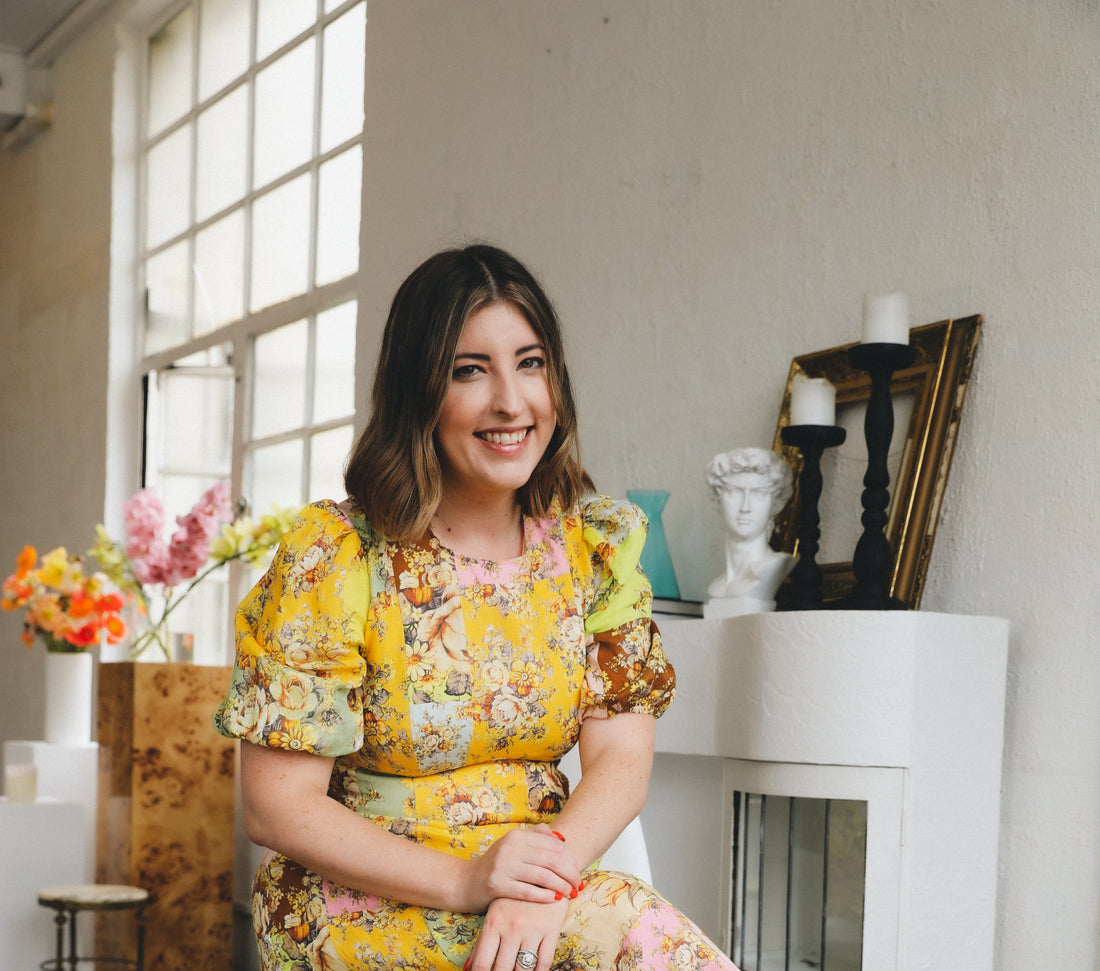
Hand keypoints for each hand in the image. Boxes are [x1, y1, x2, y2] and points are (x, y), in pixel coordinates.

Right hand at [462, 824, 580, 912]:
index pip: (553, 846)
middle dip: (569, 874)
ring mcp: (502, 866)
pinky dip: (545, 896)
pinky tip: (555, 900)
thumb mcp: (513, 846)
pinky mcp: (496, 885)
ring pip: (542, 876)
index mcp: (517, 836)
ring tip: (571, 894)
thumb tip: (561, 839)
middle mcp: (510, 847)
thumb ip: (536, 838)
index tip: (578, 872)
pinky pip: (528, 891)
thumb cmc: (496, 865)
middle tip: (579, 885)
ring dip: (561, 886)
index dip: (570, 860)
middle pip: (551, 860)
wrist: (465, 882)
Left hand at [465, 896, 570, 970]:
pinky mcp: (551, 929)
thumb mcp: (495, 914)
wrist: (542, 870)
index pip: (482, 962)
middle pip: (502, 969)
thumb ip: (481, 942)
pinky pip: (545, 961)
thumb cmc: (513, 896)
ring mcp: (532, 929)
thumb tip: (468, 968)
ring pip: (524, 969)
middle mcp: (512, 928)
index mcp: (494, 923)